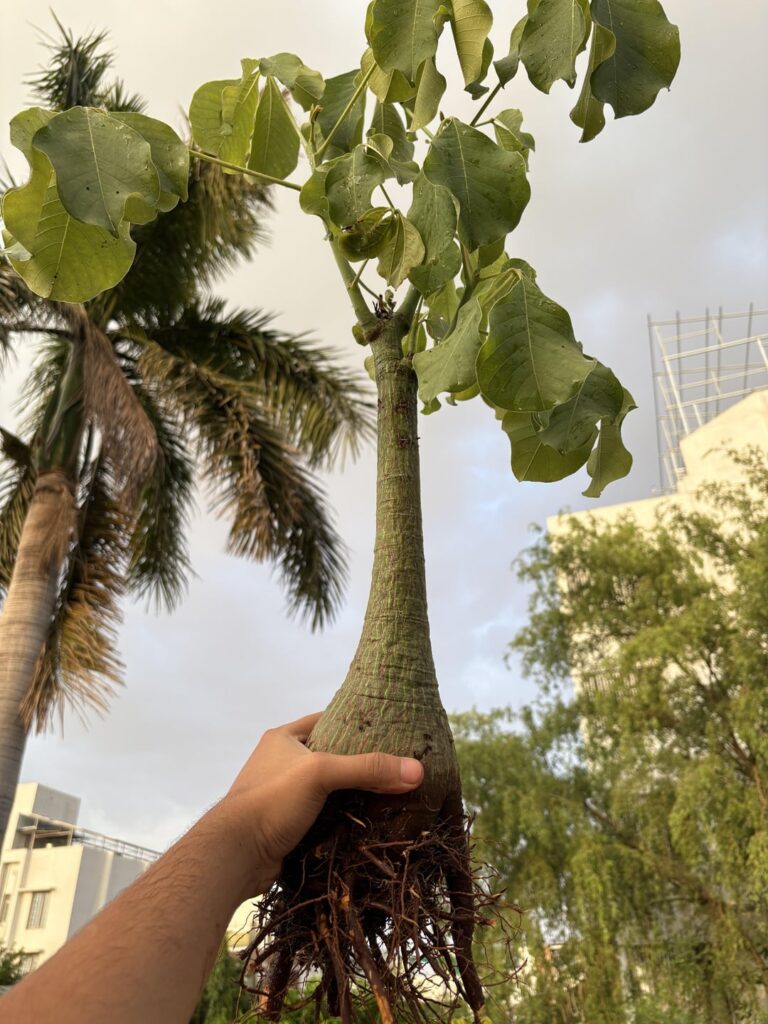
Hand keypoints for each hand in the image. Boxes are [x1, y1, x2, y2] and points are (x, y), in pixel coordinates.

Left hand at [220, 712, 423, 891]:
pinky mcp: (287, 826)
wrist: (234, 856)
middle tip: (397, 767)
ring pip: (329, 790)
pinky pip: (323, 816)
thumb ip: (367, 769)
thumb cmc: (271, 800)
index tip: (390, 730)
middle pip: (332, 757)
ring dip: (354, 795)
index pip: (328, 720)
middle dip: (360, 764)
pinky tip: (369, 823)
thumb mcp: (321, 773)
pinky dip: (343, 819)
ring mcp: (283, 796)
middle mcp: (282, 763)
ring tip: (392, 795)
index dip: (357, 723)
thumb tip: (418, 770)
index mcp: (284, 738)